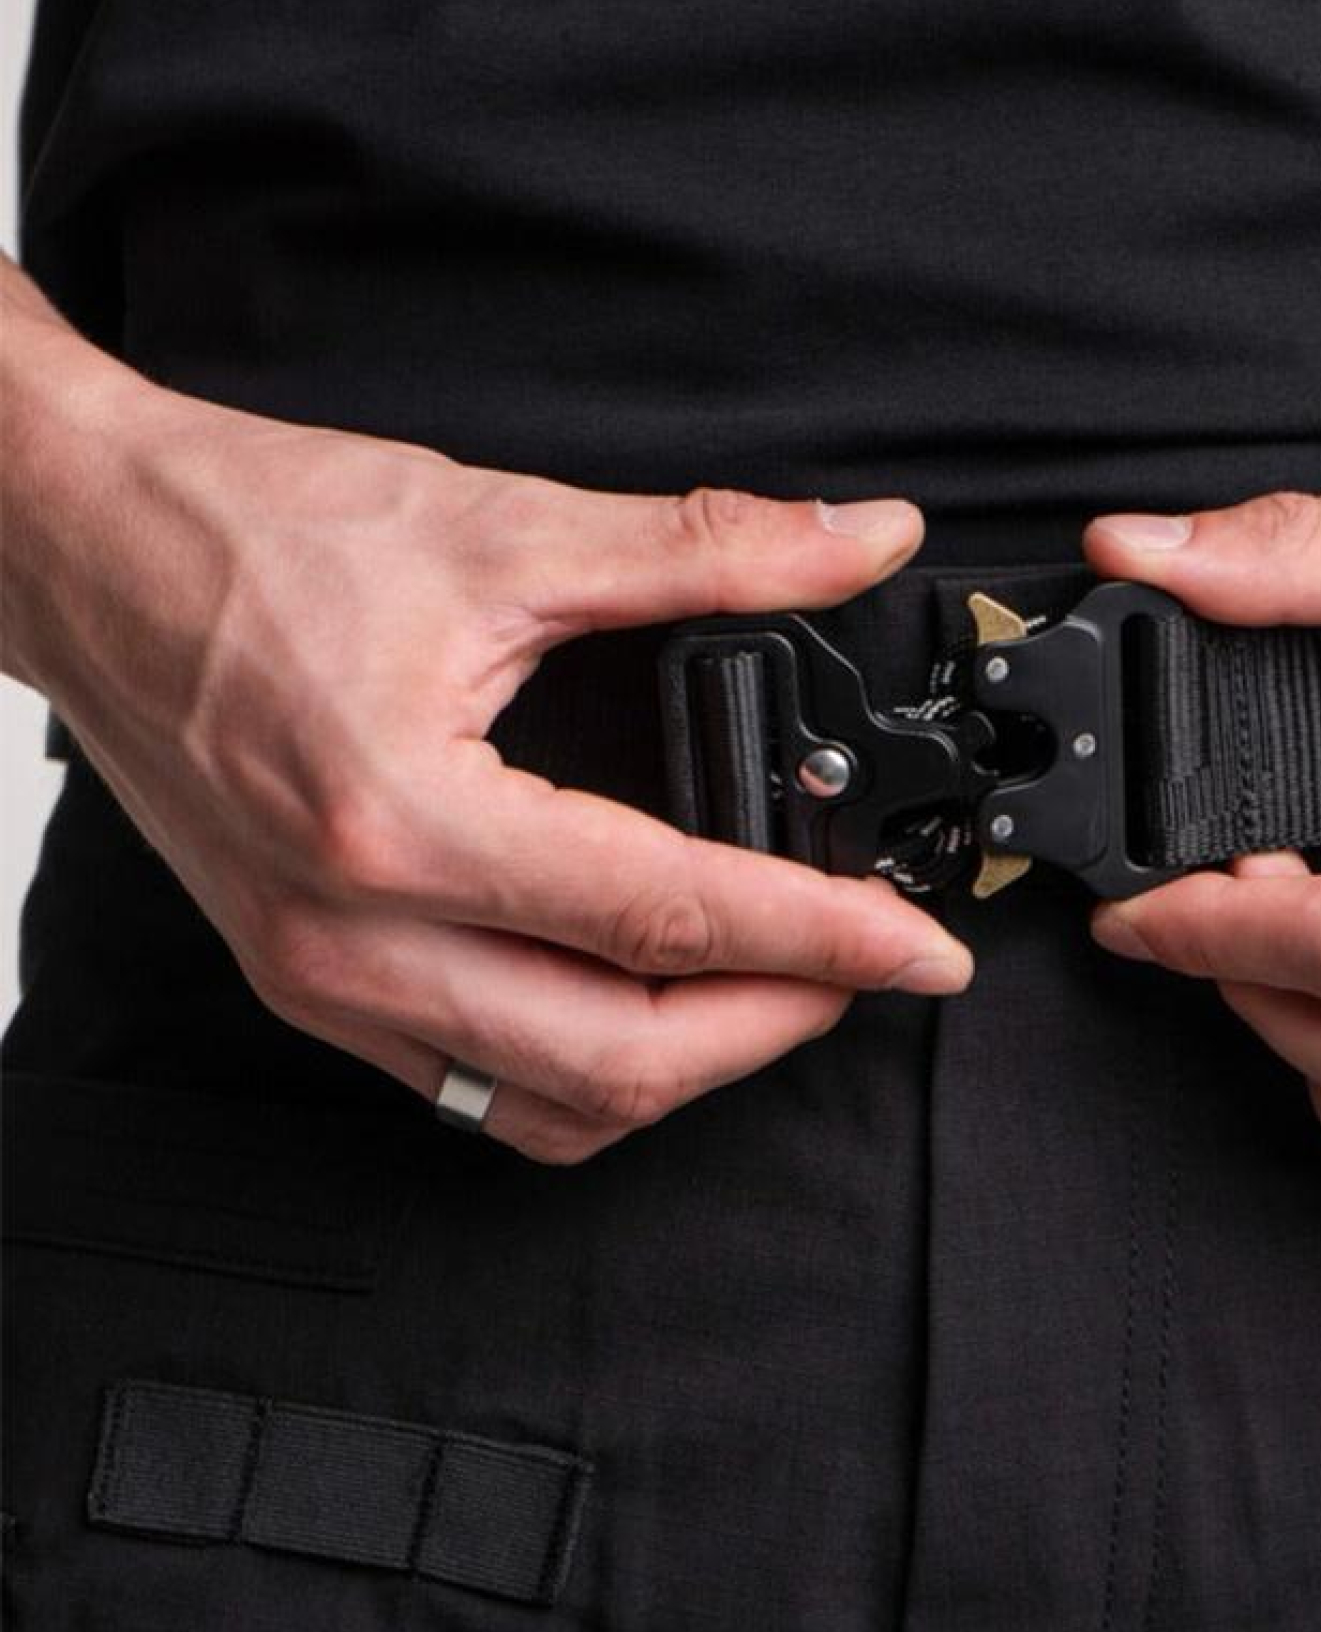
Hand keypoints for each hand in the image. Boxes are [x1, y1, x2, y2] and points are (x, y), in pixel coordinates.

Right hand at [2, 269, 970, 1162]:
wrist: (76, 544)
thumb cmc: (247, 529)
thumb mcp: (498, 526)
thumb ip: (704, 548)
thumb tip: (861, 538)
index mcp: (405, 820)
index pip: (670, 921)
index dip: (825, 941)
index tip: (926, 952)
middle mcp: (353, 934)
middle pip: (621, 1060)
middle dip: (776, 1027)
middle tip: (865, 968)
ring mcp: (317, 979)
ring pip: (546, 1105)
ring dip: (683, 1069)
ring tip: (773, 989)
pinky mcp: (301, 982)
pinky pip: (469, 1090)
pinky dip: (582, 1074)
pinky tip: (641, 1001)